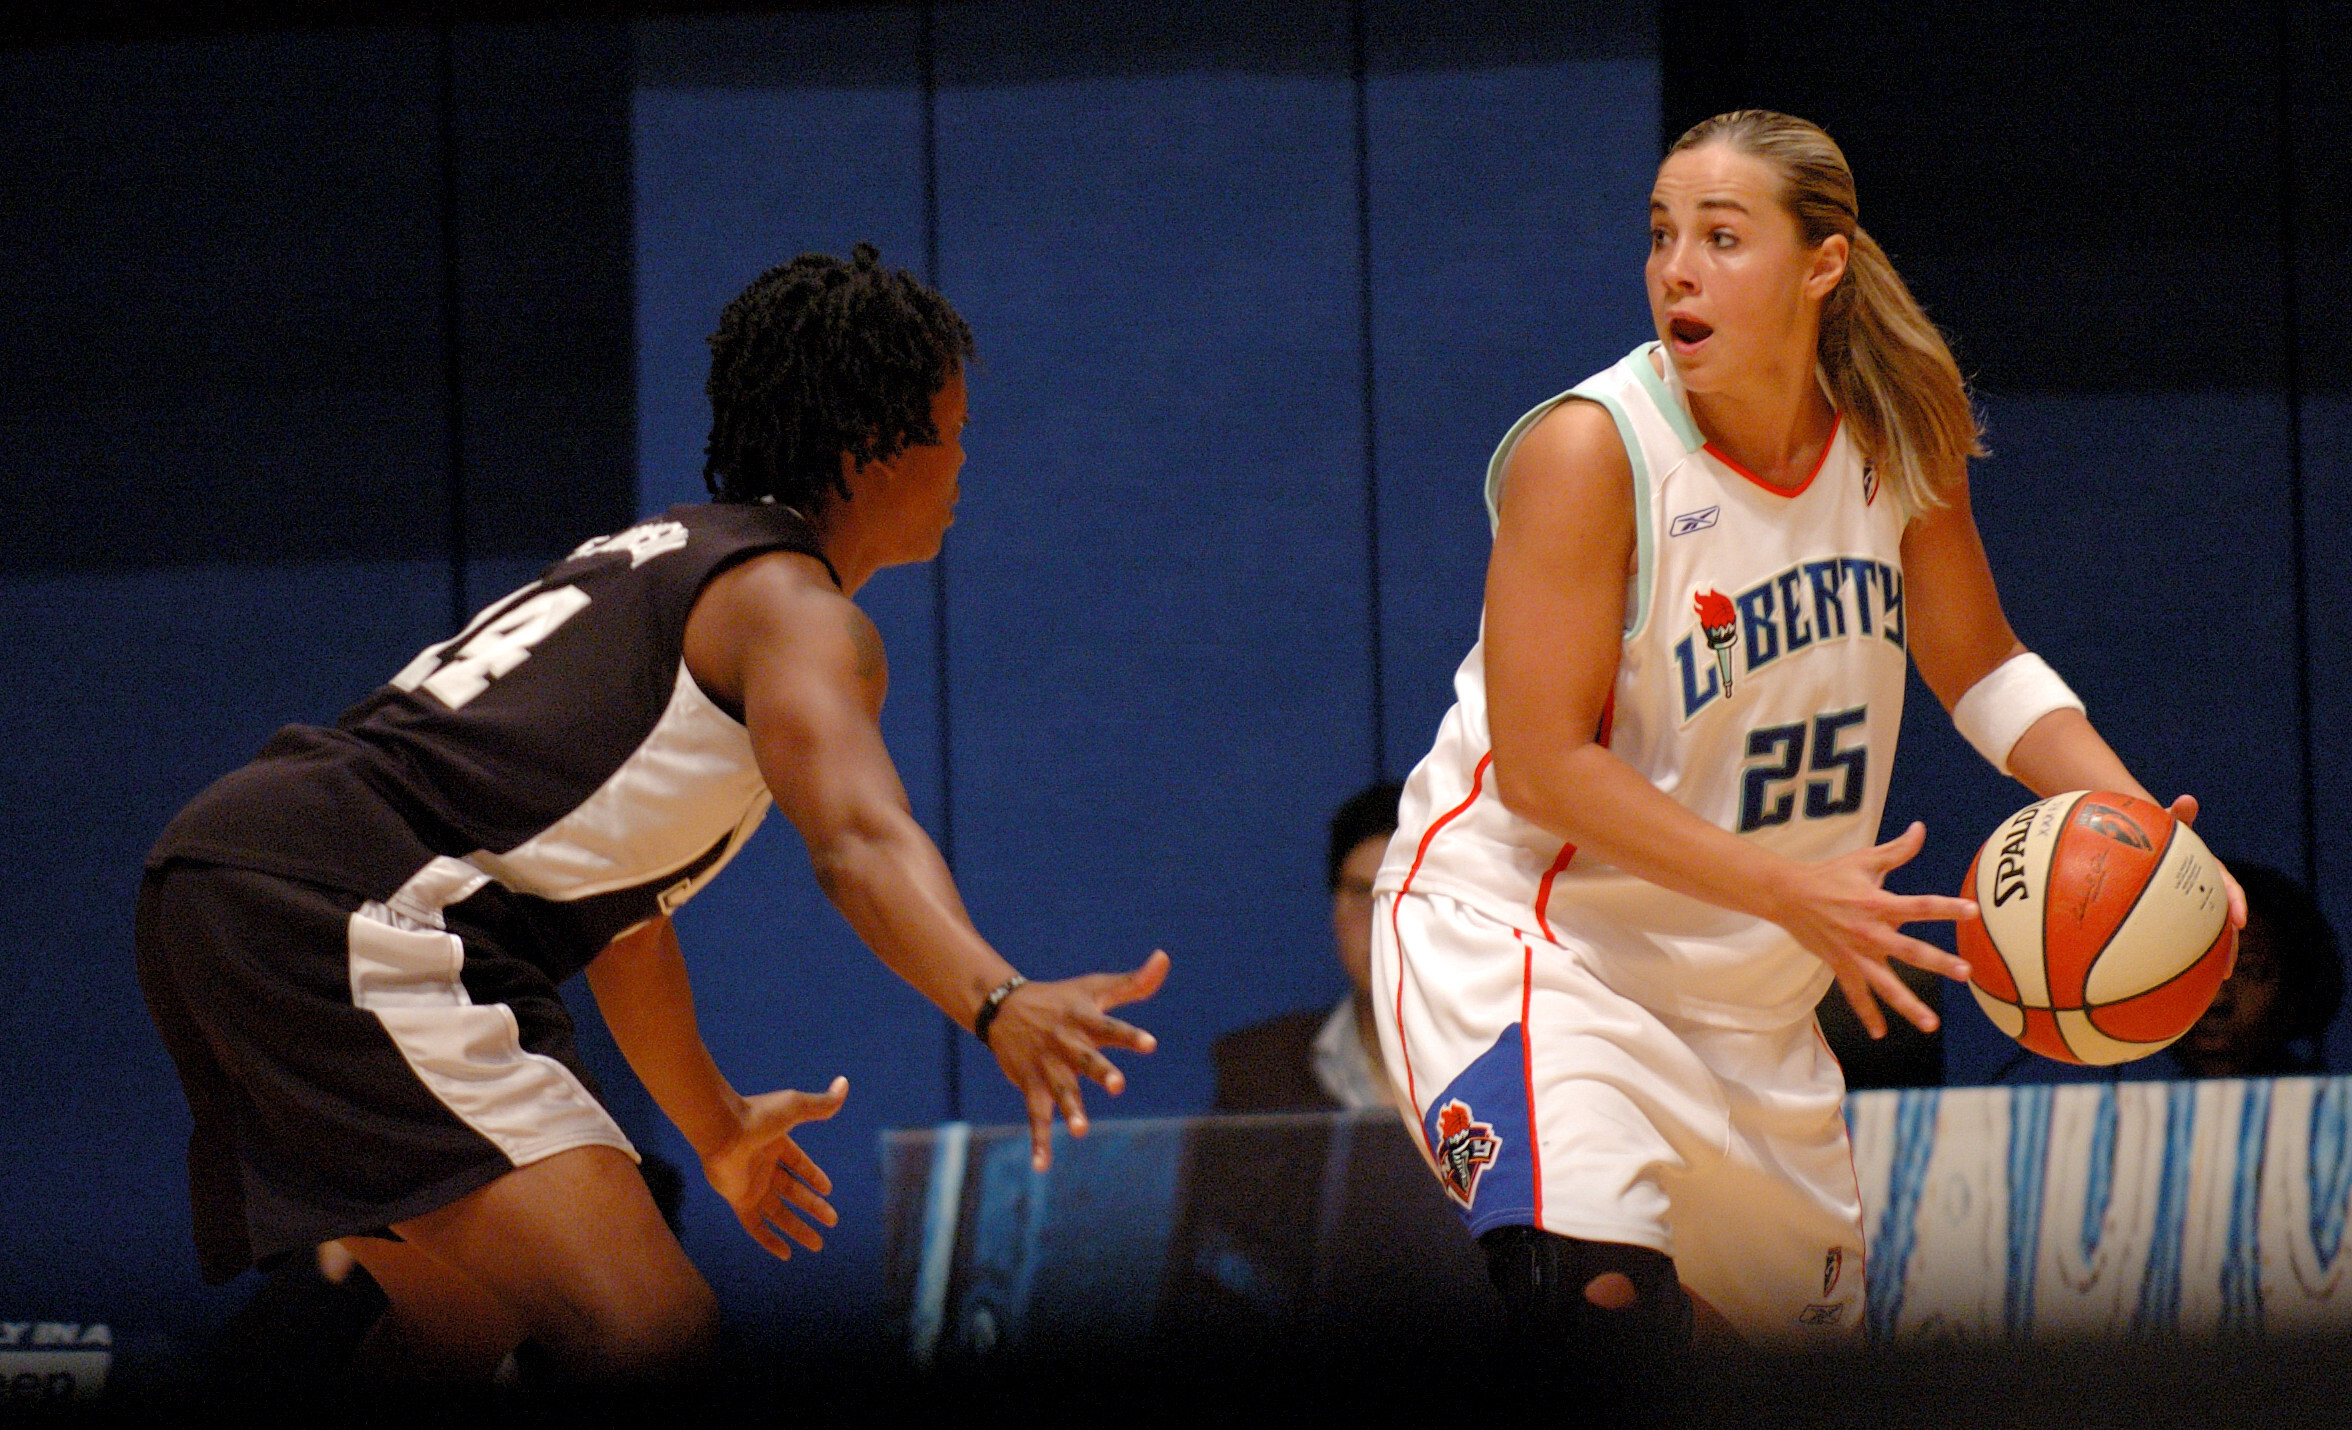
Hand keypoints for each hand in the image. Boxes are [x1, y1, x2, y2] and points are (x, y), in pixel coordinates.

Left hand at [700, 1076, 846, 1262]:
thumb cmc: (758, 1115)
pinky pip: (755, 1225)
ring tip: (817, 1245)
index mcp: (776, 1144)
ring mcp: (751, 1184)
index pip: (798, 1164)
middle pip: (792, 1192)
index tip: (828, 1190)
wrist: (721, 1128)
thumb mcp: (796, 1108)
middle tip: (832, 1221)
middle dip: (813, 1207)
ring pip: (778, 1212)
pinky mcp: (739, 1199)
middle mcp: (764, 1166)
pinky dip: (769, 1240)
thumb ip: (821, 1104)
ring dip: (798, 1228)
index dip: (813, 1176)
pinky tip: (785, 1254)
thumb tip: (844, 1084)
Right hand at [986, 950, 1168, 1170]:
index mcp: (1083, 1018)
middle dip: (1100, 1072)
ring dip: (1069, 1109)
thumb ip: (1134, 983)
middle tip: (1117, 1085)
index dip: (1130, 1036)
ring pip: (1060, 1090)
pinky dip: (1038, 1141)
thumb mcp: (1095, 987)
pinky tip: (1042, 1165)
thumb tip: (1164, 957)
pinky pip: (1035, 1116)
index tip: (1151, 1044)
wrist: (1003, 1007)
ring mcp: (1047, 1066)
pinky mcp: (1030, 1085)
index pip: (1110, 1027)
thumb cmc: (1061, 999)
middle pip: (1085, 1059)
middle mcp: (1065, 1042)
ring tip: (1081, 1131)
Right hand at [1769, 822, 1975, 1039]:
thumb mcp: (1864, 860)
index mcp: (1879, 903)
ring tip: (1930, 1023)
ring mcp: (1855, 953)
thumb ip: (1897, 850)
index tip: (1973, 911)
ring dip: (1909, 1005)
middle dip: (1938, 962)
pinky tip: (1881, 1032)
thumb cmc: (1830, 875)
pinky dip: (1867, 1014)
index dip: (1948, 908)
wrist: (1788, 895)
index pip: (1921, 906)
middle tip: (1965, 973)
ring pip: (1886, 984)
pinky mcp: (1841, 965)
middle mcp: (1870, 932)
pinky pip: (1856, 995)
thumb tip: (1920, 828)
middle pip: (1911, 950)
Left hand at [2167, 795, 2245, 974]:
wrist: (2143, 840)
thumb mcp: (2165, 823)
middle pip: (2221, 920)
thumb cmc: (2154, 831)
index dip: (2236, 903)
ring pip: (2205, 934)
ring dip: (2210, 957)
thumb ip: (2176, 816)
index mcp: (2207, 870)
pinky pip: (2179, 936)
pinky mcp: (2173, 915)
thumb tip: (2188, 800)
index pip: (2228, 887)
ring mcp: (2189, 905)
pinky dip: (2179, 954)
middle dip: (2227, 945)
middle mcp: (2203, 890)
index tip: (2240, 921)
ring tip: (2212, 981)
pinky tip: (2172, 977)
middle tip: (2226, 968)